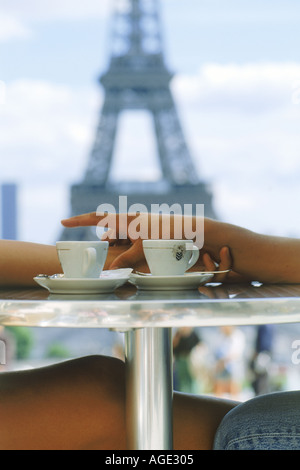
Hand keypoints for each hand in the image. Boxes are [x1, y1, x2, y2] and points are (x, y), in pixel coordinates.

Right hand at [61, 212, 231, 280]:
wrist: (193, 231)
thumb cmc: (167, 236)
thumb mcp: (143, 249)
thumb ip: (125, 260)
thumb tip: (110, 271)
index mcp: (127, 219)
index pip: (96, 218)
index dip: (78, 221)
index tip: (63, 222)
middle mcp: (132, 220)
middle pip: (109, 231)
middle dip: (105, 243)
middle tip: (107, 254)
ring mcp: (140, 226)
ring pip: (120, 238)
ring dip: (119, 248)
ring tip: (126, 257)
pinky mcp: (147, 232)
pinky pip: (131, 240)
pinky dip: (129, 248)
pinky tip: (136, 256)